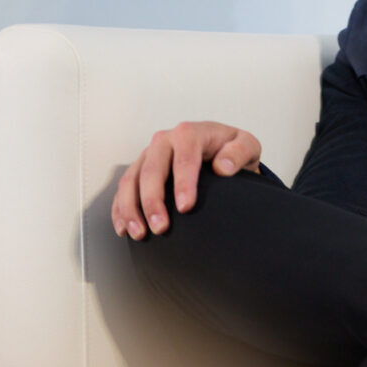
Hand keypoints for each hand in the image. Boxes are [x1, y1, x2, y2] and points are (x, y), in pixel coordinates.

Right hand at [112, 121, 260, 239]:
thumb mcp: (247, 146)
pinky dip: (120, 209)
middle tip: (160, 228)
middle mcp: (164, 141)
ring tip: (139, 233)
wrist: (220, 149)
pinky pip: (123, 189)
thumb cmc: (231, 149)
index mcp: (190, 133)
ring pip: (131, 180)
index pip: (184, 158)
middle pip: (152, 170)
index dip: (183, 183)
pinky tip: (124, 228)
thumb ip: (240, 152)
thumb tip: (223, 167)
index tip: (185, 207)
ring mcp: (148, 155)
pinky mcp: (139, 169)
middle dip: (152, 201)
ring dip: (131, 208)